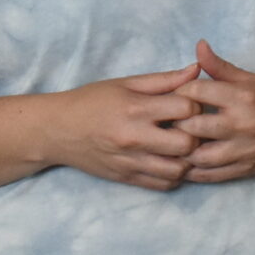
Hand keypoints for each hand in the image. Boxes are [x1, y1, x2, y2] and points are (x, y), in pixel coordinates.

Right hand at [45, 65, 203, 189]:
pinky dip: (174, 174)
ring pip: (179, 170)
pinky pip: (164, 184)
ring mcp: (131, 162)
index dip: (194, 105)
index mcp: (136, 108)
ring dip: (187, 158)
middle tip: (189, 128)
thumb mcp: (126, 83)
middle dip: (195, 135)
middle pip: (187, 144)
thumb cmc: (92, 101)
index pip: (186, 109)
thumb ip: (164, 80)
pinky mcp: (127, 178)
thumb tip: (197, 70)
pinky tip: (170, 160)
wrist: (57, 131)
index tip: (188, 104)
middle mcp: (135, 138)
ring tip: (181, 146)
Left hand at [180, 41, 254, 182]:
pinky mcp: (244, 170)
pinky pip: (210, 175)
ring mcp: (243, 150)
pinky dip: (192, 172)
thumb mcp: (248, 79)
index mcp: (241, 97)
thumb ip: (219, 66)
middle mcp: (242, 124)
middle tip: (167, 121)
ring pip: (198, 156)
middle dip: (175, 123)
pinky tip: (183, 164)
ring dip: (181, 151)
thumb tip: (198, 45)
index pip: (196, 92)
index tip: (174, 95)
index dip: (178, 92)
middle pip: (192, 126)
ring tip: (174, 143)